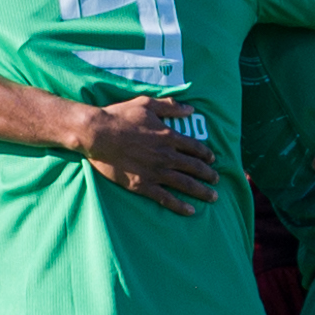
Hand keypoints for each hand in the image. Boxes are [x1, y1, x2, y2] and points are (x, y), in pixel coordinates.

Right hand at [65, 96, 216, 213]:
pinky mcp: (143, 185)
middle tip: (217, 180)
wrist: (98, 134)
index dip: (206, 154)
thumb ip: (171, 106)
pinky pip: (165, 198)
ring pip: (185, 184)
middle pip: (195, 168)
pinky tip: (190, 211)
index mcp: (168, 136)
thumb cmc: (121, 116)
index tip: (212, 159)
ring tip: (213, 197)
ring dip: (202, 191)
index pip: (195, 147)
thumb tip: (191, 109)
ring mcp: (156, 172)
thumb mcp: (147, 104)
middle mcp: (166, 156)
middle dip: (209, 175)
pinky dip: (179, 206)